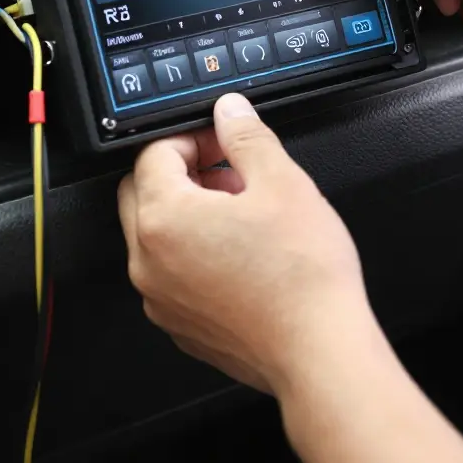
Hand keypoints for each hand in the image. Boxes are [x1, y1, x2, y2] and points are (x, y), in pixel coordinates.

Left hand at [117, 92, 371, 395]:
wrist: (320, 351)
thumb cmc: (302, 275)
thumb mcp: (281, 181)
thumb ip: (246, 136)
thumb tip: (229, 111)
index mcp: (164, 218)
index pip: (154, 153)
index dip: (192, 136)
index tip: (221, 138)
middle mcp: (149, 261)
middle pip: (142, 192)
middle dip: (180, 171)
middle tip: (227, 169)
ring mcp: (160, 298)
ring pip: (153, 235)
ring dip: (186, 211)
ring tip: (240, 210)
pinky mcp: (180, 324)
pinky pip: (170, 273)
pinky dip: (192, 253)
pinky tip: (239, 251)